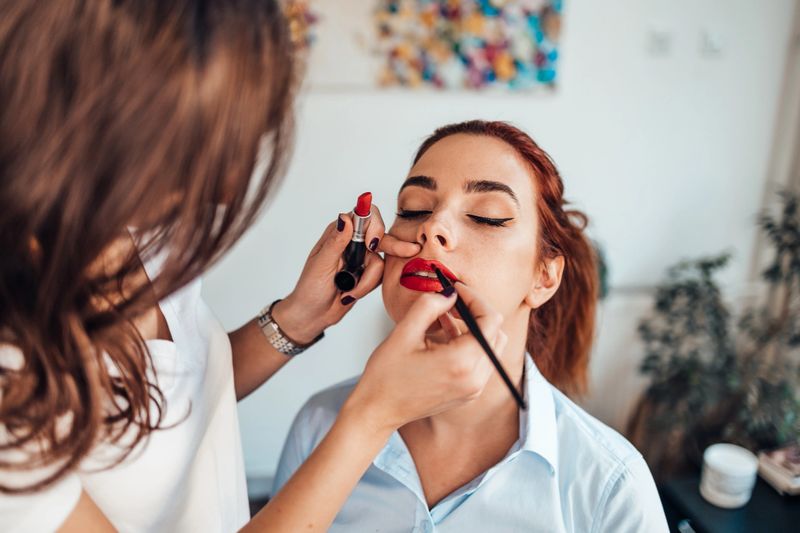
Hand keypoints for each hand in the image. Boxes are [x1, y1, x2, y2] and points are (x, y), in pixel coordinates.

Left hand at [272, 203, 420, 343]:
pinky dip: (367, 287)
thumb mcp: (321, 264)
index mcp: (338, 233)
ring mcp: (361, 259)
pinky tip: (352, 293)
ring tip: (348, 291)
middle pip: (380, 235)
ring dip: (366, 281)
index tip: (373, 244)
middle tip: (411, 250)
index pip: (363, 217)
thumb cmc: (310, 289)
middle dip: (393, 246)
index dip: (374, 225)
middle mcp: (352, 243)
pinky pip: (380, 276)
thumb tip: (346, 218)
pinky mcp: (368, 274)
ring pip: (381, 262)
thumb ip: (336, 241)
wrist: (313, 314)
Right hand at [343, 282, 507, 431]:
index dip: (475, 298)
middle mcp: (474, 378)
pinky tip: (445, 337)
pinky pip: (482, 362)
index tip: (456, 290)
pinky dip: (470, 345)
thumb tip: (450, 293)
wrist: (378, 410)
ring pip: (492, 347)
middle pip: (497, 333)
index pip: (491, 320)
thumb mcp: (403, 332)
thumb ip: (429, 305)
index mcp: (461, 363)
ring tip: (446, 318)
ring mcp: (474, 389)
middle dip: (477, 312)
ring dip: (475, 328)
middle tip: (452, 302)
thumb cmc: (386, 376)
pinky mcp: (469, 394)